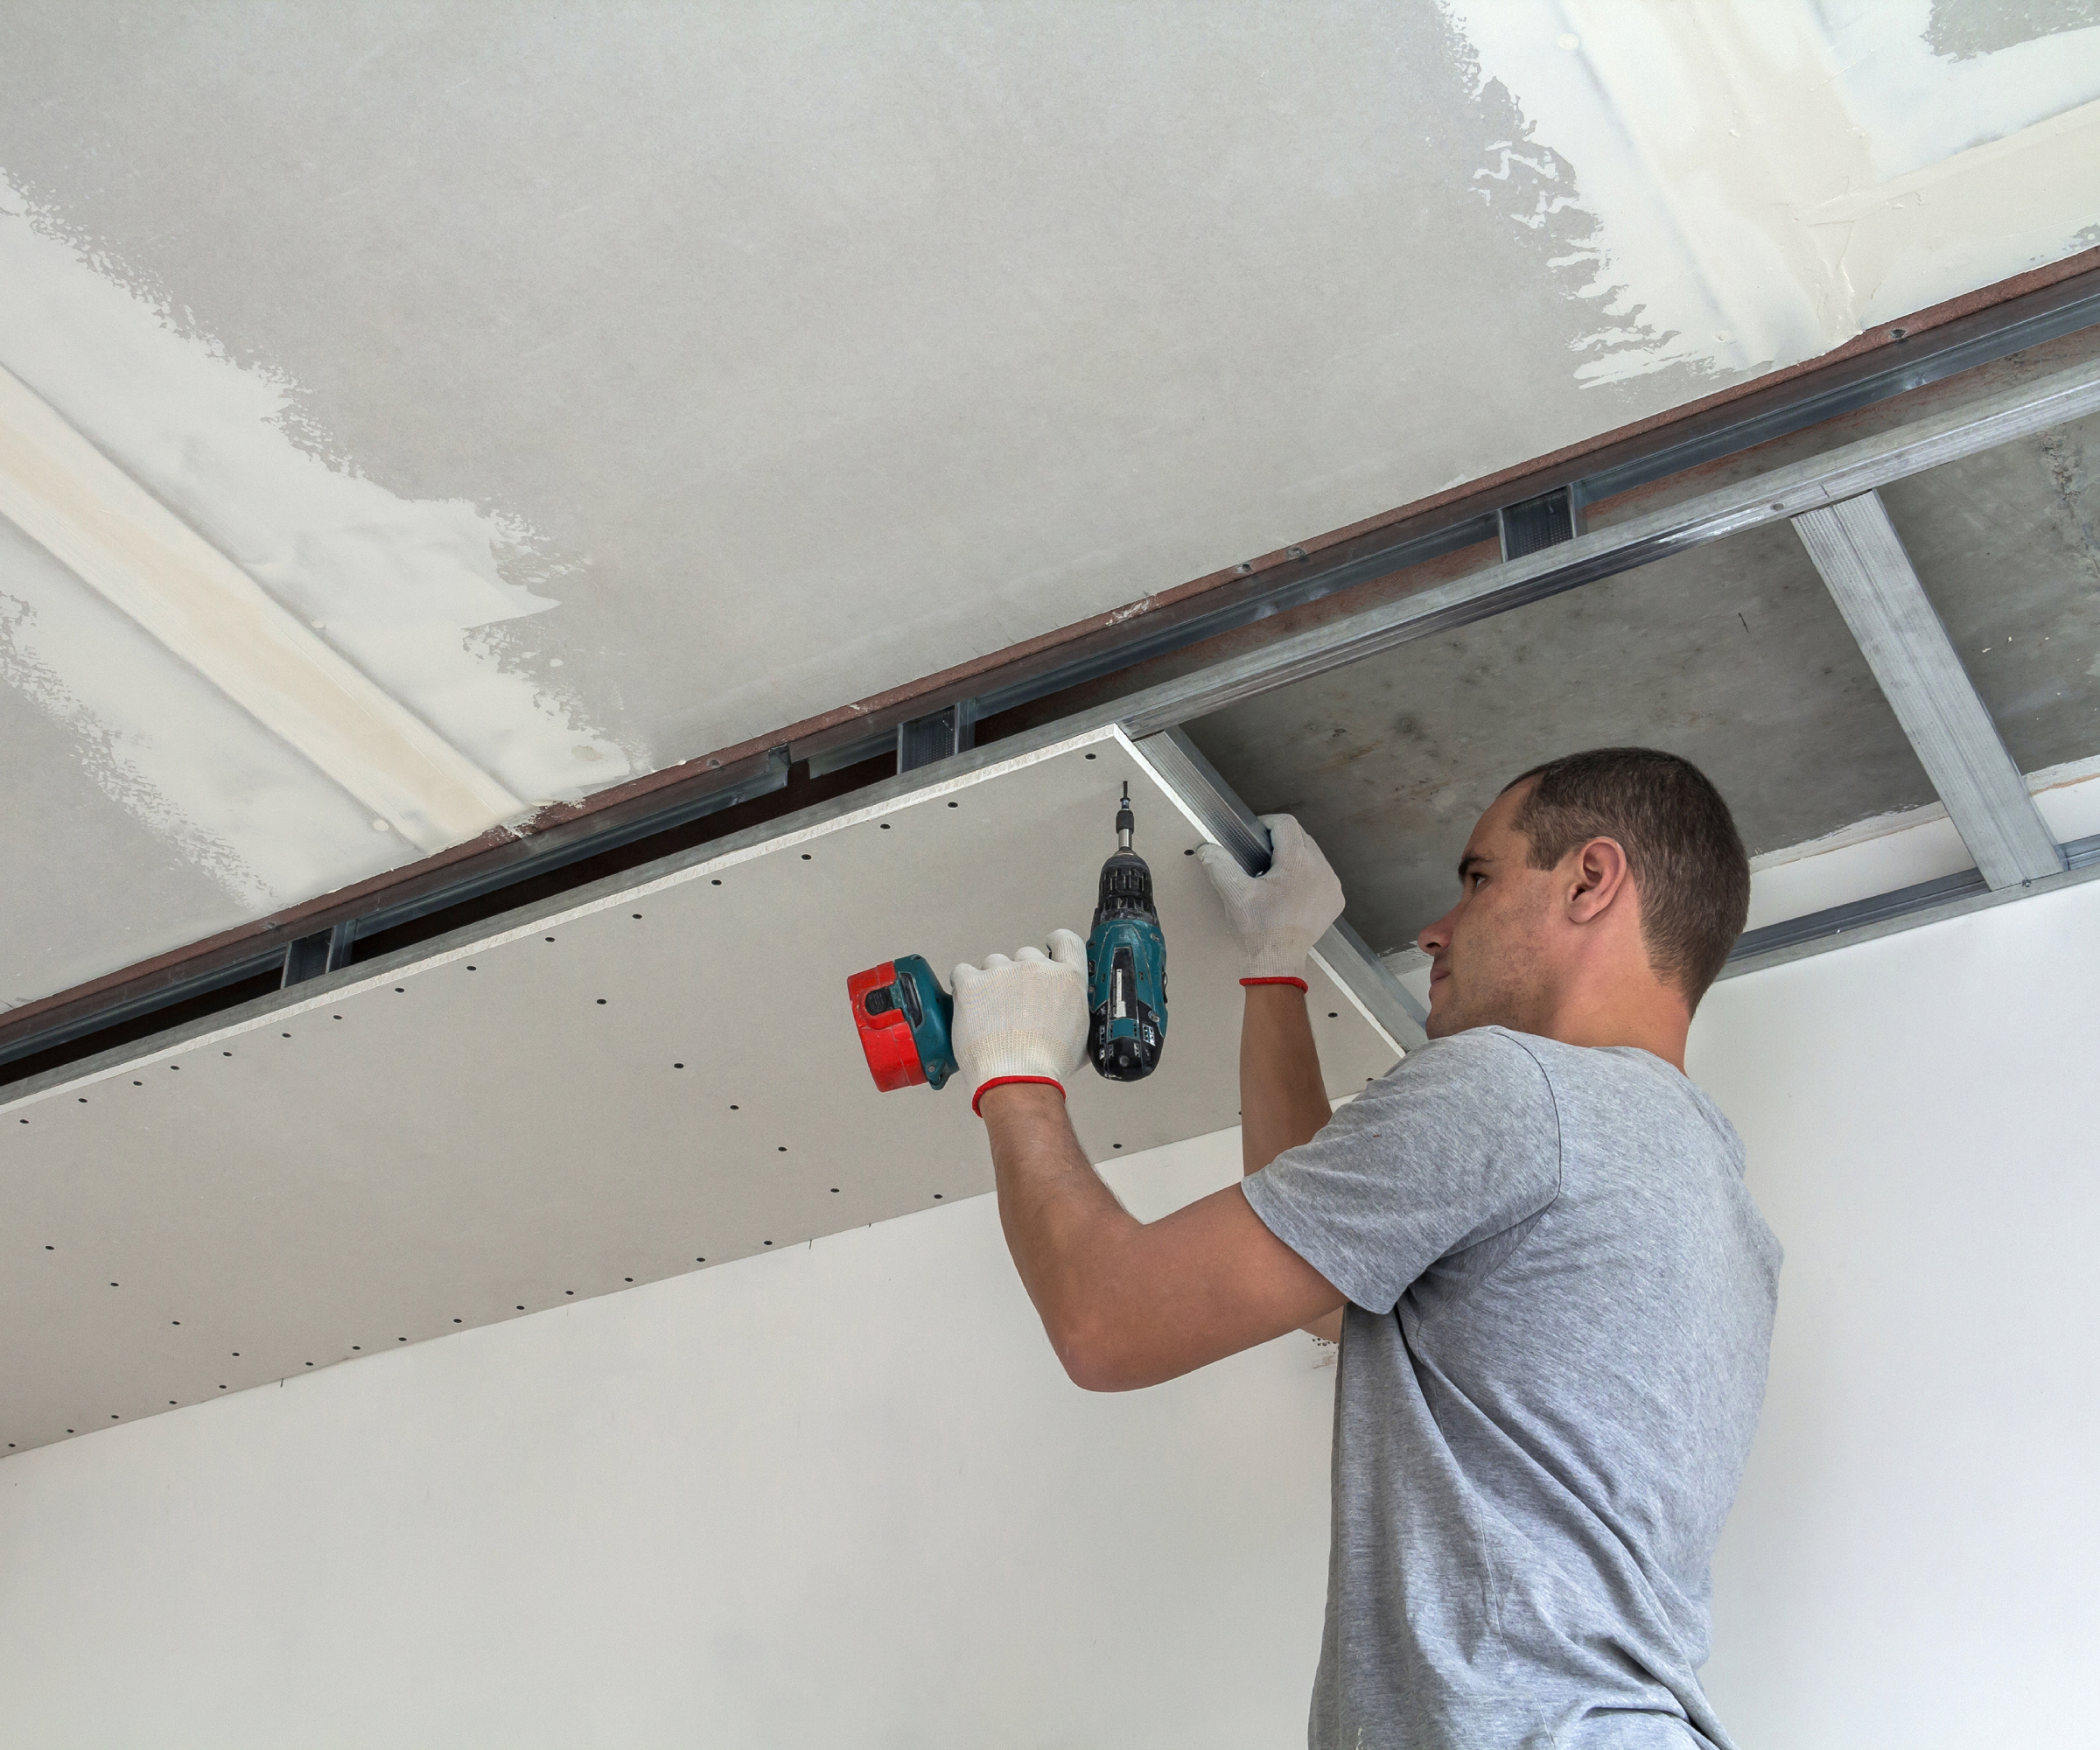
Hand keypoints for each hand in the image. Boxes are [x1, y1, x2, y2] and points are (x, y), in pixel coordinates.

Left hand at [952, 928, 1089, 1113]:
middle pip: (1024, 956)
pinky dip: (964, 986)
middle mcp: (1036, 968)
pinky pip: (963, 972)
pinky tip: (970, 1007)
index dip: (1054, 942)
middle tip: (1013, 1004)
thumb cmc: (1046, 1064)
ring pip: (993, 964)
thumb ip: (1077, 1013)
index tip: (1049, 945)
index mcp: (1067, 978)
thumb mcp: (1082, 1037)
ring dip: (991, 982)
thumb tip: (1076, 1014)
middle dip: (1018, 976)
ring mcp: (1003, 972)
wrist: (1016, 1078)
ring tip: (990, 1014)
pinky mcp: (972, 983)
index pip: (1065, 940)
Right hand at [1196, 815, 1344, 981]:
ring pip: (1313, 855)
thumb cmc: (1258, 928)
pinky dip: (1308, 877)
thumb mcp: (1235, 894)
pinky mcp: (1335, 899)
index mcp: (1297, 862)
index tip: (1255, 838)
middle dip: (1281, 843)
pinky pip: (1322, 875)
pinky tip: (1292, 892)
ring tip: (1275, 877)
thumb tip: (1207, 848)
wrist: (1278, 961)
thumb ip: (1219, 864)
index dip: (1267, 824)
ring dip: (1295, 859)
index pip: (1285, 824)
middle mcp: (1321, 868)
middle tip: (1261, 861)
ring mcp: (1332, 885)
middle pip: (1301, 837)